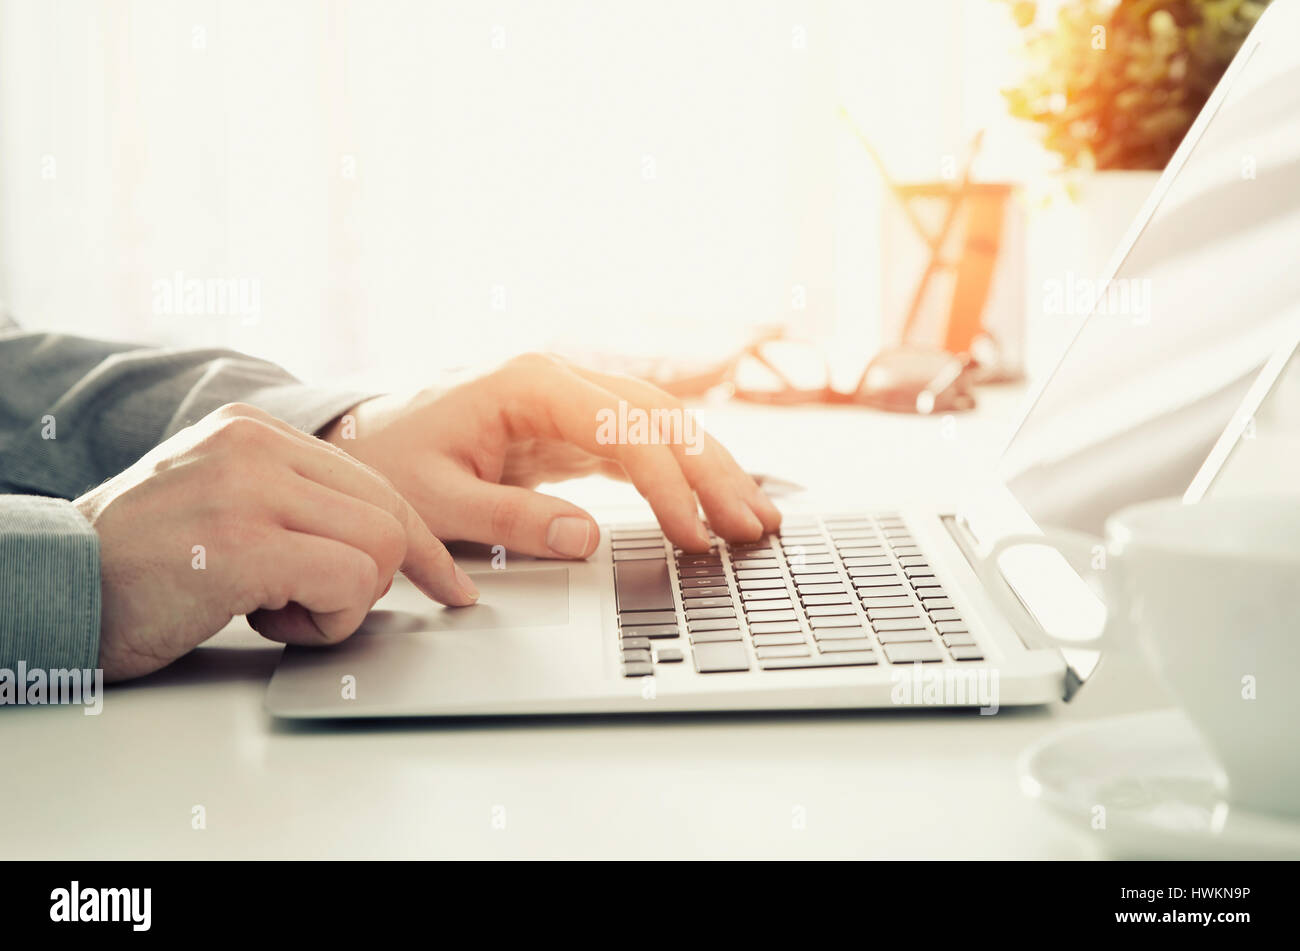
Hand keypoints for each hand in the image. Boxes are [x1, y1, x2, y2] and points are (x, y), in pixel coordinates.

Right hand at [75, 403, 477, 680]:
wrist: (48, 591)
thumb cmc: (136, 565)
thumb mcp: (220, 503)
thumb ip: (292, 502)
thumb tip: (381, 539)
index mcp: (253, 430)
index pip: (375, 479)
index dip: (419, 540)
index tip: (448, 581)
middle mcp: (253, 445)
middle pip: (390, 513)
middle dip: (379, 579)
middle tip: (325, 611)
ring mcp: (247, 489)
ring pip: (380, 549)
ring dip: (342, 604)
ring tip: (274, 610)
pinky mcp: (241, 544)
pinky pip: (349, 585)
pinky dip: (324, 624)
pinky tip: (263, 621)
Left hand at [320, 353, 781, 556]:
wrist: (366, 442)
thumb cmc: (392, 464)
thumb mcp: (435, 501)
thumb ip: (510, 519)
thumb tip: (585, 539)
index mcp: (529, 384)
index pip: (623, 429)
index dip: (666, 484)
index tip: (693, 535)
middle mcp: (562, 380)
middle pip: (660, 418)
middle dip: (712, 472)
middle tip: (753, 527)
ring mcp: (573, 400)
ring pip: (664, 426)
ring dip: (712, 470)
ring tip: (757, 517)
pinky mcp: (576, 427)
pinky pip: (644, 445)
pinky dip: (683, 475)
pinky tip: (715, 502)